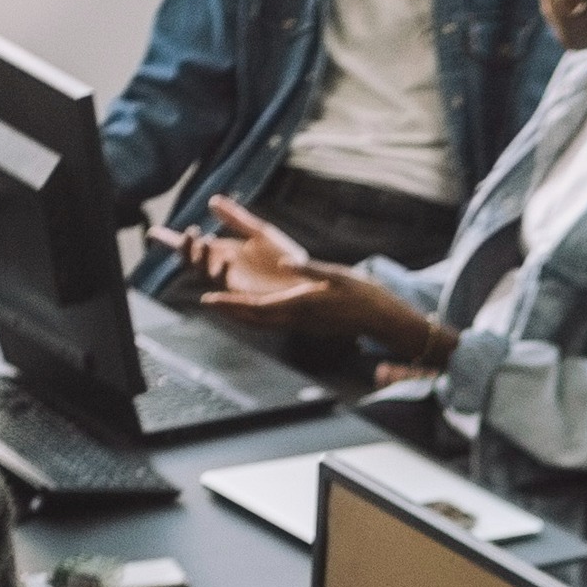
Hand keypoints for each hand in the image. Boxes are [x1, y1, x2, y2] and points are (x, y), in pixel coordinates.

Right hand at [156, 194, 320, 305]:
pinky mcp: (248, 295)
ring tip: (205, 241)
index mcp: (225, 254)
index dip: (173, 241)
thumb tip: (212, 201)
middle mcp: (224, 270)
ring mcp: (235, 284)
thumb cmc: (285, 257)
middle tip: (189, 233)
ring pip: (209, 274)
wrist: (307, 278)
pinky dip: (224, 275)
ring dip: (204, 259)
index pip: (194, 247)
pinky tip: (224, 261)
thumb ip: (236, 219)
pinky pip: (230, 286)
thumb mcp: (260, 232)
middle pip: (195, 261)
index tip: (154, 232)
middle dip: (188, 248)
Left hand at [163, 197, 449, 358]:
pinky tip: (251, 310)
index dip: (230, 304)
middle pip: (253, 318)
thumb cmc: (362, 294)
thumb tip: (284, 261)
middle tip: (205, 301)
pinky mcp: (305, 325)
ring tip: (221, 304)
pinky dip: (256, 316)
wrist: (381, 319)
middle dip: (228, 311)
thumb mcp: (336, 274)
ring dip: (239, 315)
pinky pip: (273, 322)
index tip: (208, 298)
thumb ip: (309, 269)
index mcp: (300, 305)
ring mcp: (300, 324)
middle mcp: (296, 319)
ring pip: (261, 322)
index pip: (256, 307)